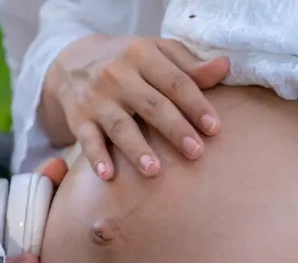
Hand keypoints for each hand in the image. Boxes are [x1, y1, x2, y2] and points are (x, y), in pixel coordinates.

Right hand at [53, 35, 229, 179]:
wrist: (72, 62)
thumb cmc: (128, 61)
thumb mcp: (157, 52)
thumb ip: (189, 64)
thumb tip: (225, 67)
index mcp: (142, 54)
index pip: (175, 82)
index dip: (196, 105)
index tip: (214, 128)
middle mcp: (117, 74)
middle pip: (152, 105)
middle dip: (175, 129)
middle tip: (196, 153)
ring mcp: (96, 98)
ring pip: (121, 126)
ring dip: (137, 149)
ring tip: (155, 170)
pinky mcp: (79, 118)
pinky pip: (87, 140)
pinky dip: (96, 157)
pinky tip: (108, 175)